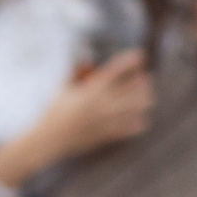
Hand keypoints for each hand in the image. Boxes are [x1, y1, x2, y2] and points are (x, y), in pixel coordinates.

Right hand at [0, 51, 155, 190]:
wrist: (50, 140)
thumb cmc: (55, 112)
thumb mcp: (64, 88)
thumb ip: (77, 72)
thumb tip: (86, 56)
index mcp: (92, 90)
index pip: (117, 71)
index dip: (131, 61)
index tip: (140, 56)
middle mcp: (102, 104)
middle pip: (134, 89)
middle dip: (143, 82)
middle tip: (144, 78)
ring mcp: (107, 120)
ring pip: (137, 108)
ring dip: (145, 100)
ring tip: (146, 97)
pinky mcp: (107, 135)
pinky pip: (131, 128)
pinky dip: (138, 122)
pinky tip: (139, 118)